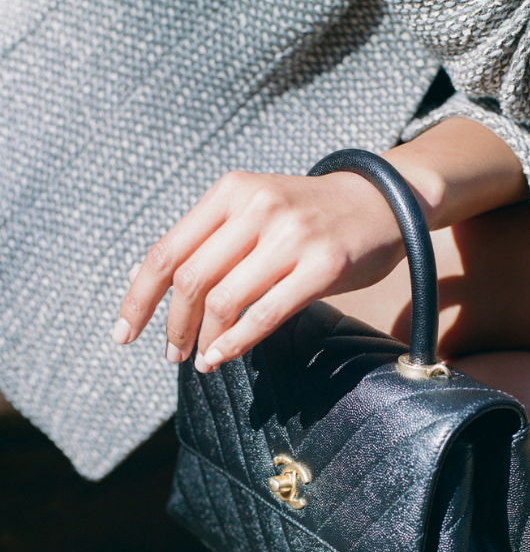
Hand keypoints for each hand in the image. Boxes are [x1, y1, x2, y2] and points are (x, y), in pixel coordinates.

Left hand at [112, 169, 404, 371]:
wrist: (383, 200)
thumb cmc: (311, 215)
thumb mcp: (254, 208)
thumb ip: (209, 240)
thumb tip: (150, 285)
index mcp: (230, 191)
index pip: (166, 250)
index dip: (139, 297)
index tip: (125, 332)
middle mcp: (256, 207)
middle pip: (191, 280)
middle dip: (173, 326)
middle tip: (172, 353)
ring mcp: (291, 236)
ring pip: (225, 300)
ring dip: (205, 340)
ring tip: (201, 360)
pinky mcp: (323, 266)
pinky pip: (266, 314)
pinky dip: (237, 343)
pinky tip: (223, 358)